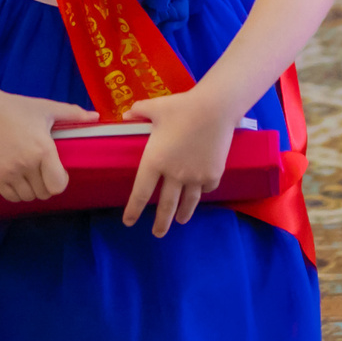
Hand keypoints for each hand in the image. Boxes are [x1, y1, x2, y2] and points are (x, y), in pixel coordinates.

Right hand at [0, 93, 100, 203]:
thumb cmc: (17, 108)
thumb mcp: (46, 108)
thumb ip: (72, 113)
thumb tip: (96, 116)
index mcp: (43, 149)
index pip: (58, 185)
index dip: (60, 182)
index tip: (57, 173)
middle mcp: (27, 164)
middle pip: (44, 193)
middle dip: (46, 185)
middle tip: (42, 173)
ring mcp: (9, 172)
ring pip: (28, 197)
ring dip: (31, 190)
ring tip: (29, 176)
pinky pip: (11, 197)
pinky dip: (16, 193)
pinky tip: (16, 180)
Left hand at [122, 88, 238, 236]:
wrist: (215, 108)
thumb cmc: (181, 106)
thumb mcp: (154, 107)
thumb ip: (137, 112)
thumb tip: (126, 116)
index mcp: (154, 161)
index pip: (140, 193)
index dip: (134, 209)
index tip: (129, 222)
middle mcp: (174, 175)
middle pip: (165, 206)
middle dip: (160, 223)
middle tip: (157, 234)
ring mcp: (195, 177)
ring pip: (187, 202)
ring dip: (182, 214)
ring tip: (180, 221)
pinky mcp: (212, 174)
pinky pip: (205, 188)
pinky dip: (202, 192)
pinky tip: (201, 193)